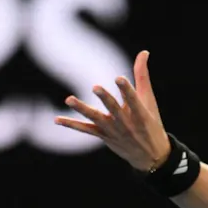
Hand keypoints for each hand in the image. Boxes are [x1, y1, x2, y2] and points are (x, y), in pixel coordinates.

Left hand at [55, 50, 170, 171]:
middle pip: (114, 109)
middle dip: (105, 99)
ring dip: (82, 109)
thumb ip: (142, 75)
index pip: (133, 100)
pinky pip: (85, 130)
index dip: (126, 89)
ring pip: (95, 119)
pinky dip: (71, 124)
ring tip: (69, 99)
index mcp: (140, 114)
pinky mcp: (103, 136)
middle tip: (95, 87)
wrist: (149, 155)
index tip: (119, 78)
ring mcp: (113, 131)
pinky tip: (57, 119)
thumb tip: (144, 52)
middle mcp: (126, 123)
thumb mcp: (149, 100)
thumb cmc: (150, 123)